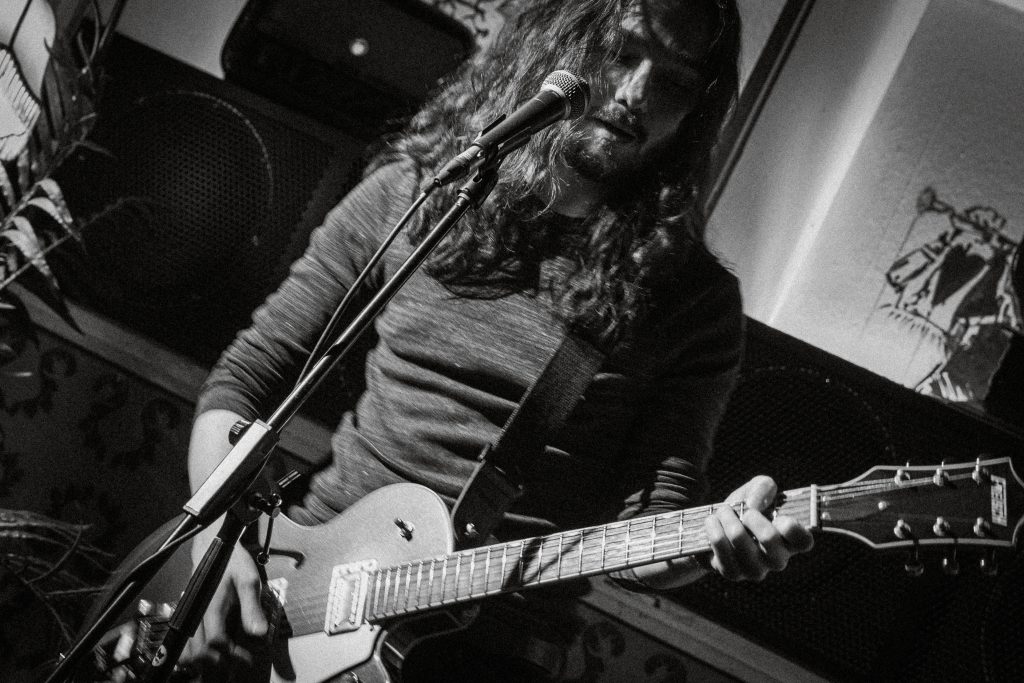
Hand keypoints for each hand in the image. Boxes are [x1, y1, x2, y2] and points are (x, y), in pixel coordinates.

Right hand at [178, 531, 270, 680]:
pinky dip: (194, 653)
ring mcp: (190, 614)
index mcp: (211, 608)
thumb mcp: (249, 580)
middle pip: (199, 651)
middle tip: (236, 663)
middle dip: (218, 662)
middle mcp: (196, 614)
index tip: (247, 657)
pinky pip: (185, 641)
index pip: (216, 642)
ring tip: (224, 662)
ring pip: (188, 649)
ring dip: (204, 661)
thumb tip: (259, 632)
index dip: (232, 654)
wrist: (213, 546)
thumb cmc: (232, 561)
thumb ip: (252, 607)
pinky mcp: (187, 614)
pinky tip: (208, 654)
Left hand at [704, 475, 812, 580]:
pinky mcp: (732, 573)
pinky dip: (714, 527)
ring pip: (739, 539)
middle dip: (750, 515)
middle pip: (769, 538)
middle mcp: (777, 560)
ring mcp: (755, 570)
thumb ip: (763, 487)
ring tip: (723, 511)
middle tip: (744, 510)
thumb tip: (754, 504)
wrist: (717, 528)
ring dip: (727, 517)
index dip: (792, 527)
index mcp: (790, 541)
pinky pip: (720, 545)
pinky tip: (712, 521)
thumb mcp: (757, 491)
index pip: (804, 541)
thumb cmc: (745, 510)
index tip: (779, 516)